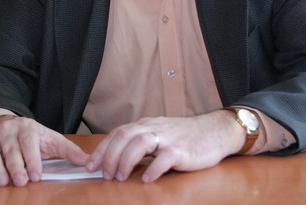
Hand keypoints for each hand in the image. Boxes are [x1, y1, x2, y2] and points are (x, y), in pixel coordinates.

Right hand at [0, 116, 88, 186]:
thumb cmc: (32, 137)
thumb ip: (69, 151)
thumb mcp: (52, 140)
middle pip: (10, 149)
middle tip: (20, 182)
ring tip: (2, 182)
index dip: (32, 158)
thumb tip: (88, 162)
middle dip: (15, 166)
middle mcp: (8, 129)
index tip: (36, 175)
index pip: (29, 142)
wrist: (6, 125)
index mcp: (28, 127)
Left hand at [86, 110, 243, 182]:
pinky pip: (165, 158)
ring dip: (126, 160)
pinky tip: (147, 179)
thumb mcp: (159, 134)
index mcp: (146, 125)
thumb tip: (116, 160)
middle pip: (124, 136)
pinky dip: (153, 169)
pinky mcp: (182, 150)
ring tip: (121, 177)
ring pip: (141, 142)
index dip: (101, 149)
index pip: (117, 133)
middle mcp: (154, 128)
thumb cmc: (185, 136)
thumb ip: (140, 144)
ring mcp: (169, 138)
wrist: (215, 131)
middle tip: (106, 175)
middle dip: (110, 156)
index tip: (90, 165)